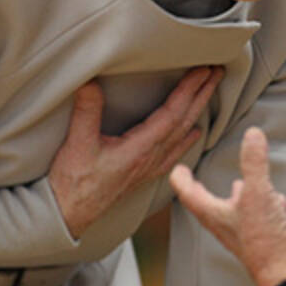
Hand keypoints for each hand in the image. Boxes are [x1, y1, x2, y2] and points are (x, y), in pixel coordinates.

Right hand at [49, 65, 221, 238]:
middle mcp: (151, 158)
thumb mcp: (77, 143)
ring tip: (210, 91)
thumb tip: (91, 80)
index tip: (202, 70)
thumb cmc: (72, 183)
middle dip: (202, 94)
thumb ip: (87, 110)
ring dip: (198, 110)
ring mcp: (149, 167)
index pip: (173, 114)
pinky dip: (187, 138)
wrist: (68, 216)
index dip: (189, 90)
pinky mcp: (143, 174)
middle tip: (217, 71)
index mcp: (140, 149)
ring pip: (182, 134)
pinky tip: (195, 133)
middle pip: (184, 121)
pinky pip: (173, 153)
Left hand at [170, 127, 285, 285]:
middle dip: (202, 188)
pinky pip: (260, 214)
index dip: (181, 179)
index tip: (177, 168)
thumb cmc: (264, 240)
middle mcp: (226, 224)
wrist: (285, 271)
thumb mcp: (257, 193)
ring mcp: (245, 231)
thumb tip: (252, 135)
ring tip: (240, 182)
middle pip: (208, 203)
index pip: (189, 194)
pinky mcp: (263, 236)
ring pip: (235, 209)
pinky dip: (265, 202)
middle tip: (194, 178)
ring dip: (237, 194)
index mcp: (215, 214)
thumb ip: (254, 162)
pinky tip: (276, 199)